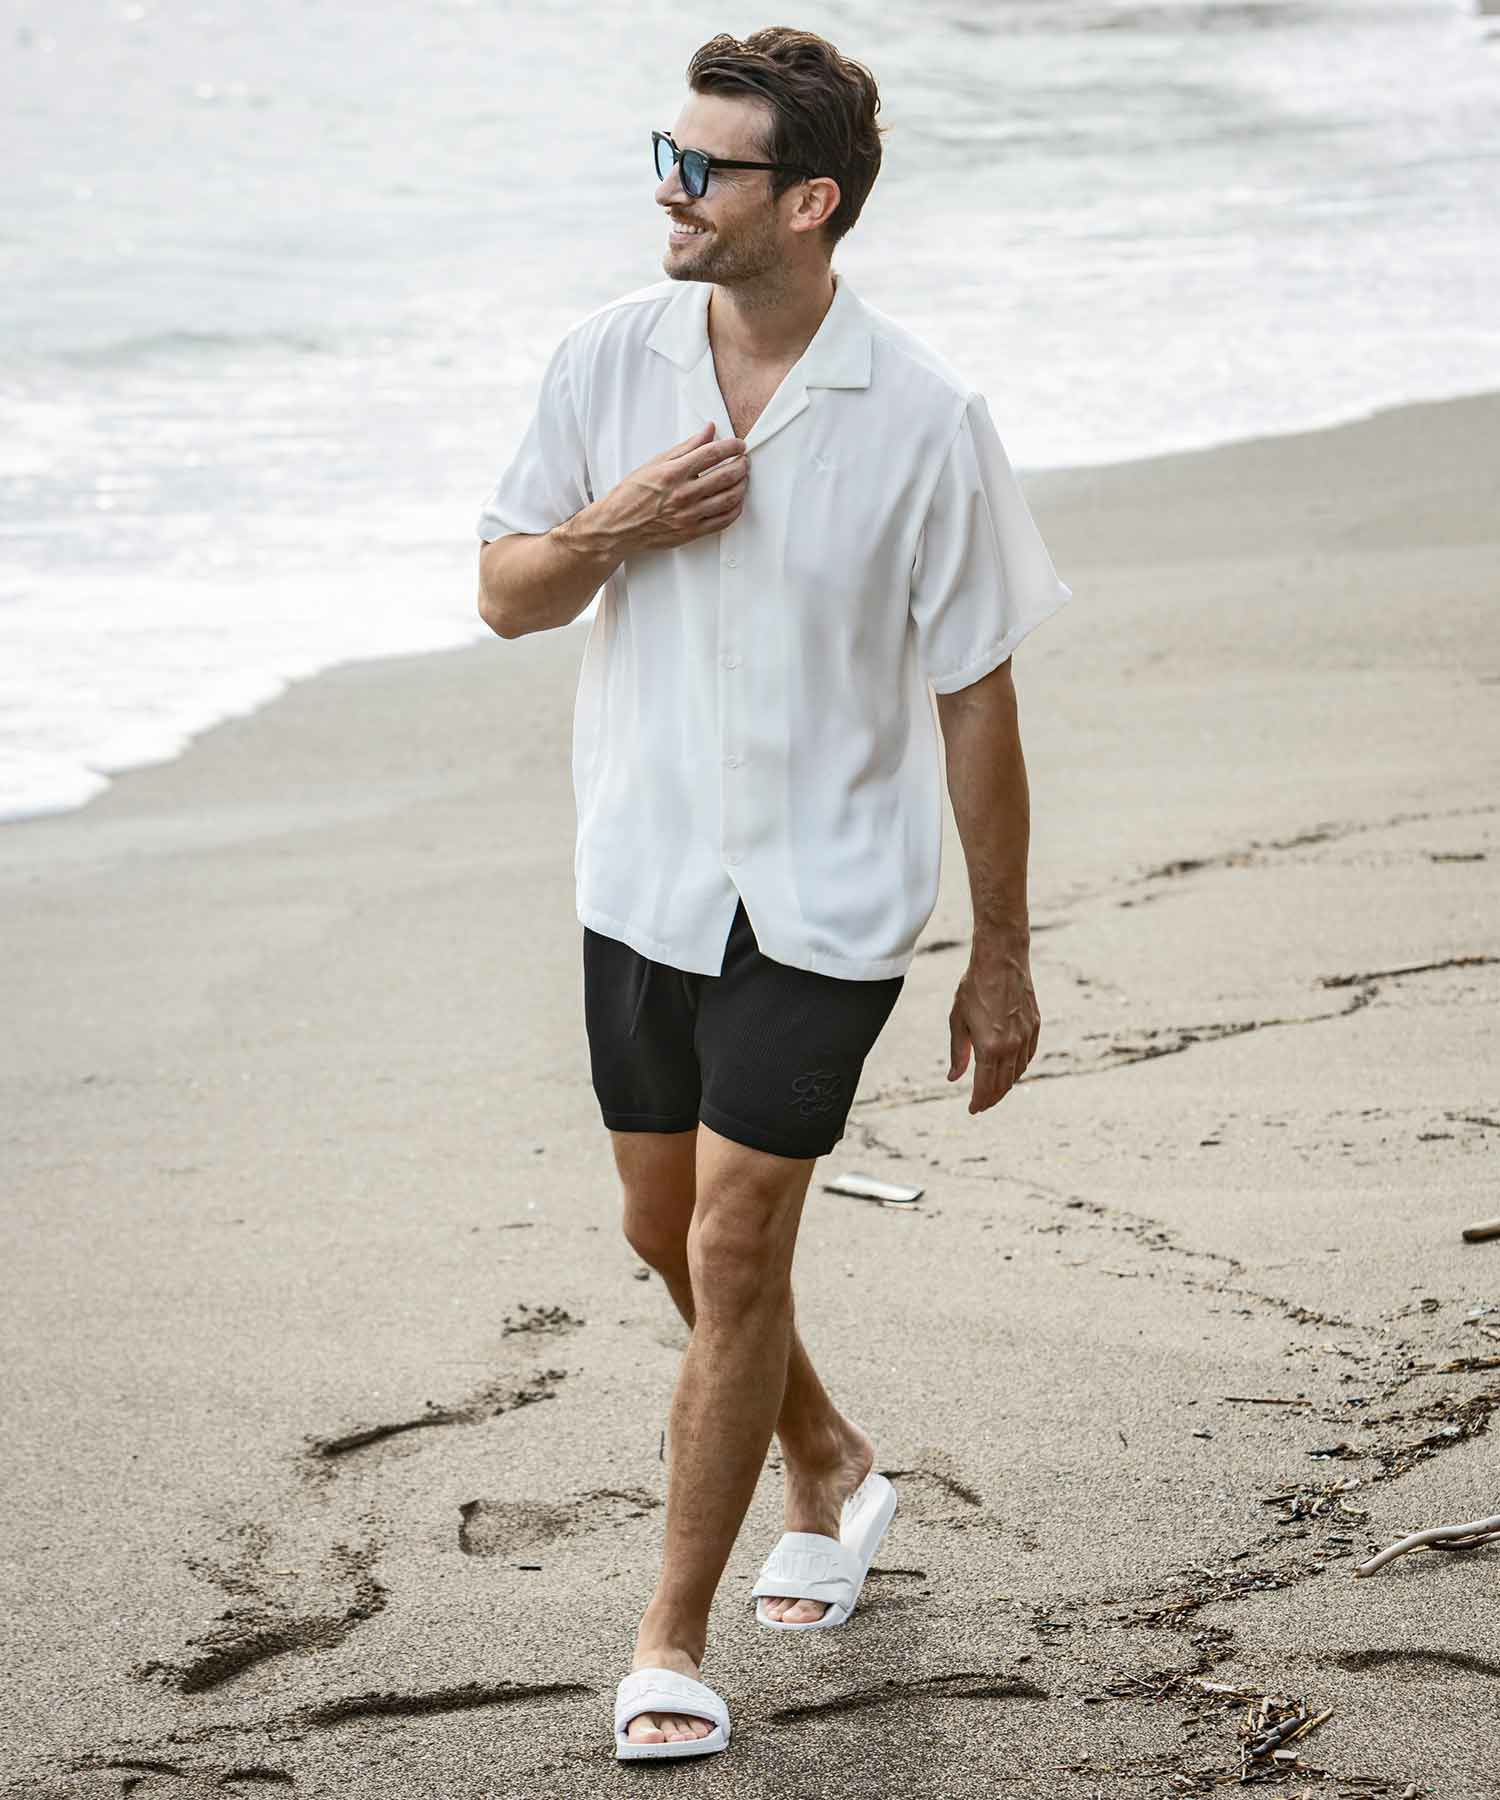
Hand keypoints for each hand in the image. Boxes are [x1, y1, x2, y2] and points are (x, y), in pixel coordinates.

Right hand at [602, 421, 747, 552]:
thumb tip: (709, 430)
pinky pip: (723, 521)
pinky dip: (735, 509)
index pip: (712, 454)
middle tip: (744, 460)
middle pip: (726, 476)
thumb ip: (686, 447)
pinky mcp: (691, 532)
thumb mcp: (655, 463)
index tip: (739, 445)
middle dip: (741, 465)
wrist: (617, 526)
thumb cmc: (632, 494)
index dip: (732, 447)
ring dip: (742, 486)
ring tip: (742, 478)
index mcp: (673, 473)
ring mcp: (689, 515)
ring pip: (729, 499)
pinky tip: (736, 501)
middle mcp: (683, 494)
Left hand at [946, 939, 1039, 1112]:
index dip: (979, 1101)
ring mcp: (1026, 1036)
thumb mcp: (958, 1020)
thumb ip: (958, 1052)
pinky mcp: (1035, 1026)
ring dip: (1006, 1085)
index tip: (973, 1109)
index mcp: (990, 1047)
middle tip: (981, 1104)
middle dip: (992, 1098)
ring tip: (994, 1089)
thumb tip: (954, 1078)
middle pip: (1004, 1084)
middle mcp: (1012, 1046)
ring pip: (1018, 1072)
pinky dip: (1019, 1068)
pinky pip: (1028, 1056)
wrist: (1002, 960)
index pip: (986, 1086)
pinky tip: (1010, 1069)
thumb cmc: (974, 987)